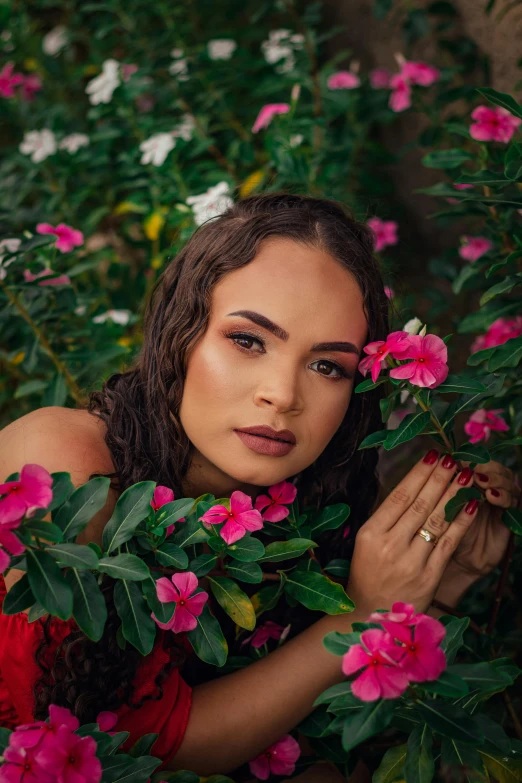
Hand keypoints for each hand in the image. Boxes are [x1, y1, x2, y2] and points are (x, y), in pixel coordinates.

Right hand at [347, 450, 479, 615]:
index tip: (432, 454)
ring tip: (465, 475)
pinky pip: (448, 544)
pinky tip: (470, 506)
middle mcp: (389, 546)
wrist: (370, 615)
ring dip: (453, 495)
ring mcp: (410, 562)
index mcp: (370, 534)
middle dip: (439, 478)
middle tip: (454, 458)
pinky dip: (460, 523)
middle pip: (419, 504)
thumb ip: (386, 518)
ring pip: (435, 521)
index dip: (418, 473)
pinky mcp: (428, 577)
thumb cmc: (368, 574)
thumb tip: (412, 485)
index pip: (399, 496)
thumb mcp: (366, 543)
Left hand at [440, 459, 519, 580]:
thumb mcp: (437, 507)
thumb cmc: (441, 532)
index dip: (465, 458)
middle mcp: (486, 486)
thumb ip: (439, 488)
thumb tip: (433, 462)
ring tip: (480, 481)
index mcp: (468, 479)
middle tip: (471, 469)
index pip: (473, 460)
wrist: (456, 561)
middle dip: (482, 466)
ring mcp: (500, 500)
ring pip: (505, 480)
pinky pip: (511, 501)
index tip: (453, 457)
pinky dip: (502, 496)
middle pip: (492, 467)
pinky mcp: (509, 515)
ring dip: (493, 478)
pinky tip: (492, 496)